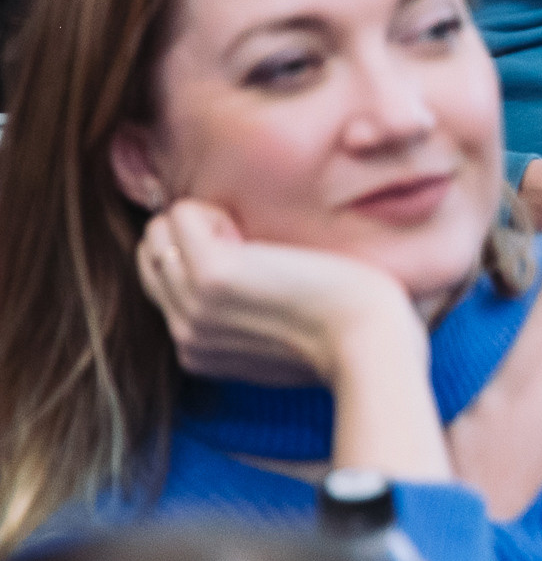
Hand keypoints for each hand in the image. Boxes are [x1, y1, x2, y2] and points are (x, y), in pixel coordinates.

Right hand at [134, 199, 423, 388]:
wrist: (370, 345)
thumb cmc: (348, 332)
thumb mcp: (284, 336)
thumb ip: (248, 318)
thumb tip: (250, 278)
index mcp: (198, 351)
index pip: (165, 286)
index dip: (199, 257)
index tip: (251, 259)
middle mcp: (185, 333)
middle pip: (152, 258)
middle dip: (192, 237)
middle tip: (252, 245)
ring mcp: (194, 305)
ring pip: (159, 236)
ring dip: (202, 221)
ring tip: (252, 239)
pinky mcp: (212, 274)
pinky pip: (180, 217)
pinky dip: (209, 209)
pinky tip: (247, 229)